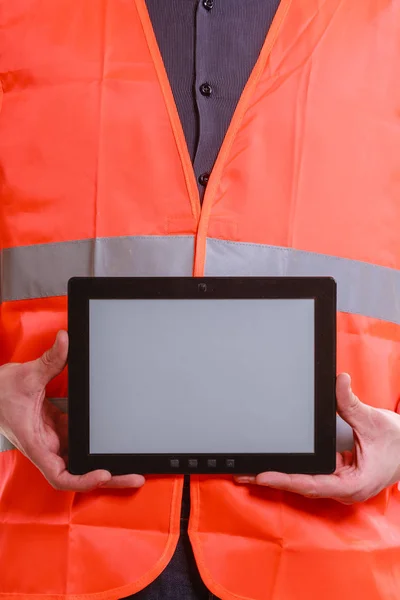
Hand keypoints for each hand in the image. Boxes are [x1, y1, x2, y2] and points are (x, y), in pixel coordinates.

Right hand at [0, 330, 144, 491]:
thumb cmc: (0, 392)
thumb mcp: (26, 375)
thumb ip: (49, 360)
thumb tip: (65, 341)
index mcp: (36, 443)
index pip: (59, 475)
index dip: (82, 480)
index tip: (103, 473)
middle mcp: (47, 447)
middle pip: (78, 472)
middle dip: (107, 478)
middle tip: (135, 476)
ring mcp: (54, 439)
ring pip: (81, 459)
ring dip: (104, 463)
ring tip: (131, 462)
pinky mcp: (58, 429)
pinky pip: (80, 441)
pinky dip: (96, 442)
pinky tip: (115, 438)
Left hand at [234, 374, 399, 503]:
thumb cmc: (398, 443)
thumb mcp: (374, 422)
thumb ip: (352, 404)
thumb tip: (338, 381)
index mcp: (353, 483)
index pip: (312, 484)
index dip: (286, 480)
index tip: (262, 475)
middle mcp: (343, 488)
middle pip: (302, 486)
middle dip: (273, 479)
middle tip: (242, 473)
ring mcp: (339, 484)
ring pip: (303, 482)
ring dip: (278, 475)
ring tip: (249, 470)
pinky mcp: (336, 475)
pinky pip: (309, 474)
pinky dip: (290, 470)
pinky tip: (272, 463)